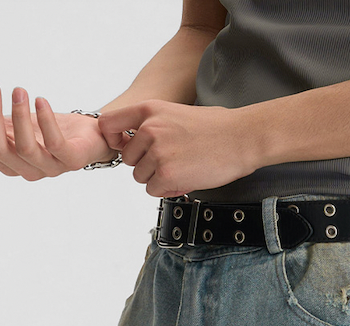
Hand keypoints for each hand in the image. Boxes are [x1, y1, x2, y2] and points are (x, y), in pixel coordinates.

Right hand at [0, 83, 112, 178]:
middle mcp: (24, 169)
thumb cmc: (44, 131)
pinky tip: (40, 100)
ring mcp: (48, 168)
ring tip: (18, 89)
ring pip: (25, 149)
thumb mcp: (5, 124)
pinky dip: (47, 121)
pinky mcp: (71, 160)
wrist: (87, 137)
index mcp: (5, 162)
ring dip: (18, 117)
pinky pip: (56, 145)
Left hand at [96, 101, 261, 196]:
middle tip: (169, 161)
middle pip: (128, 159)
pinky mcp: (166, 174)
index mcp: (150, 110)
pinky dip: (167, 190)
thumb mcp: (176, 113)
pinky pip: (153, 190)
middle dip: (145, 164)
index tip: (123, 146)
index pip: (109, 124)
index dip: (112, 139)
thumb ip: (152, 125)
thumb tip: (134, 142)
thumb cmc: (215, 127)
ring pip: (141, 177)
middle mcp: (149, 129)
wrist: (240, 138)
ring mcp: (157, 152)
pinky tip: (184, 178)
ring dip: (158, 178)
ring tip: (181, 168)